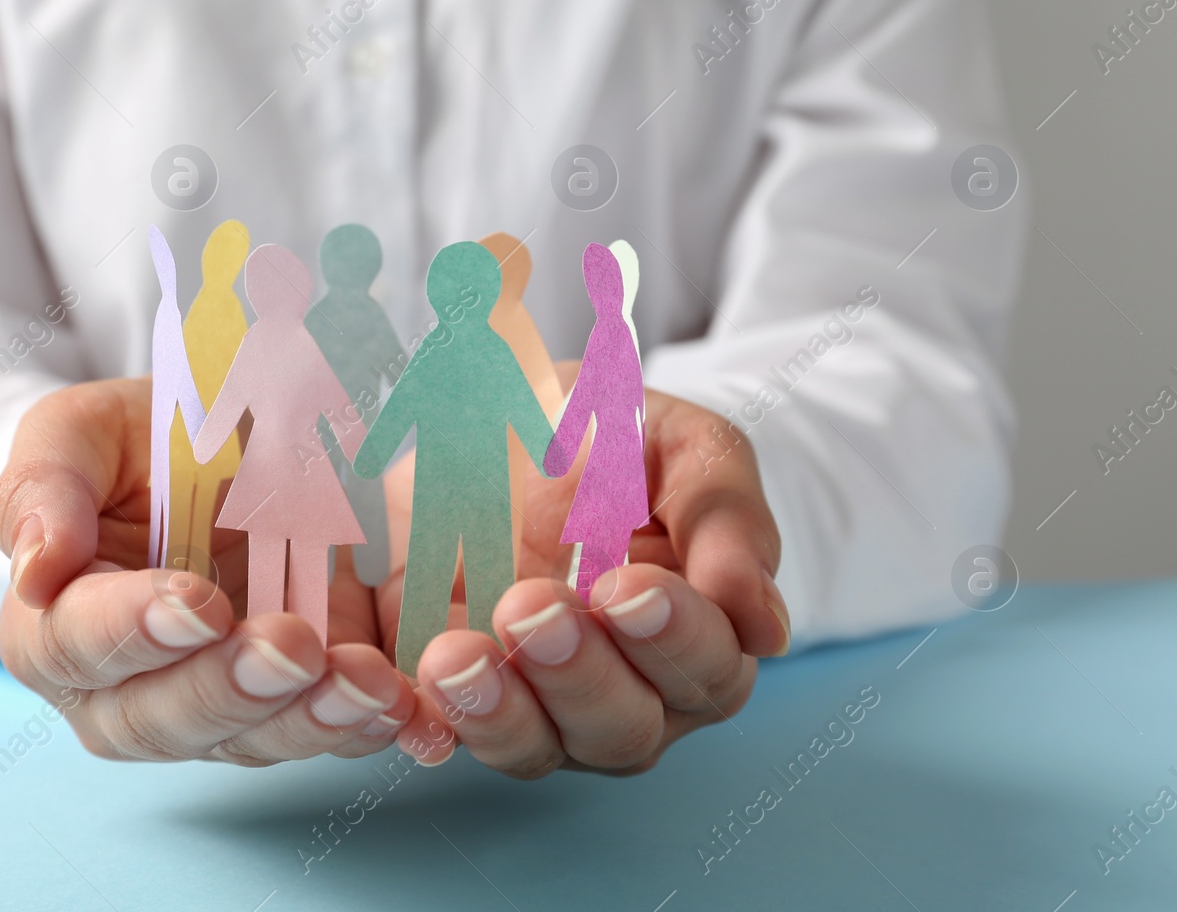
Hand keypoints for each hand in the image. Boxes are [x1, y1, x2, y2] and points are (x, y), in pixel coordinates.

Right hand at [0, 378, 413, 764]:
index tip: (197, 601)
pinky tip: (398, 705)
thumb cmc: (142, 444)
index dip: (133, 630)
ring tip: (361, 682)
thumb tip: (35, 571)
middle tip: (290, 646)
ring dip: (306, 719)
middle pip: (160, 718)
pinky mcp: (286, 711)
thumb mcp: (82, 432)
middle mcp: (122, 692)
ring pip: (246, 742)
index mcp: (56, 625)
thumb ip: (43, 486)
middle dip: (230, 687)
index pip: (76, 646)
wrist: (229, 448)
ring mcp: (210, 712)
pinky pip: (317, 735)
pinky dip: (359, 725)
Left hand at [385, 375, 789, 776]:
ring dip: (498, 711)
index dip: (671, 633)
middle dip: (578, 674)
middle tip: (534, 608)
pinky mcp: (460, 698)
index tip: (627, 582)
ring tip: (458, 657)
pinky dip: (428, 720)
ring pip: (534, 747)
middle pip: (621, 727)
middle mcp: (627, 695)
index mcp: (697, 638)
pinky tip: (412, 688)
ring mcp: (540, 708)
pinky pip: (446, 733)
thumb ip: (725, 520)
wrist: (513, 429)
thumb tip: (764, 626)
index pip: (704, 666)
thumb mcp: (684, 449)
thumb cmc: (619, 444)